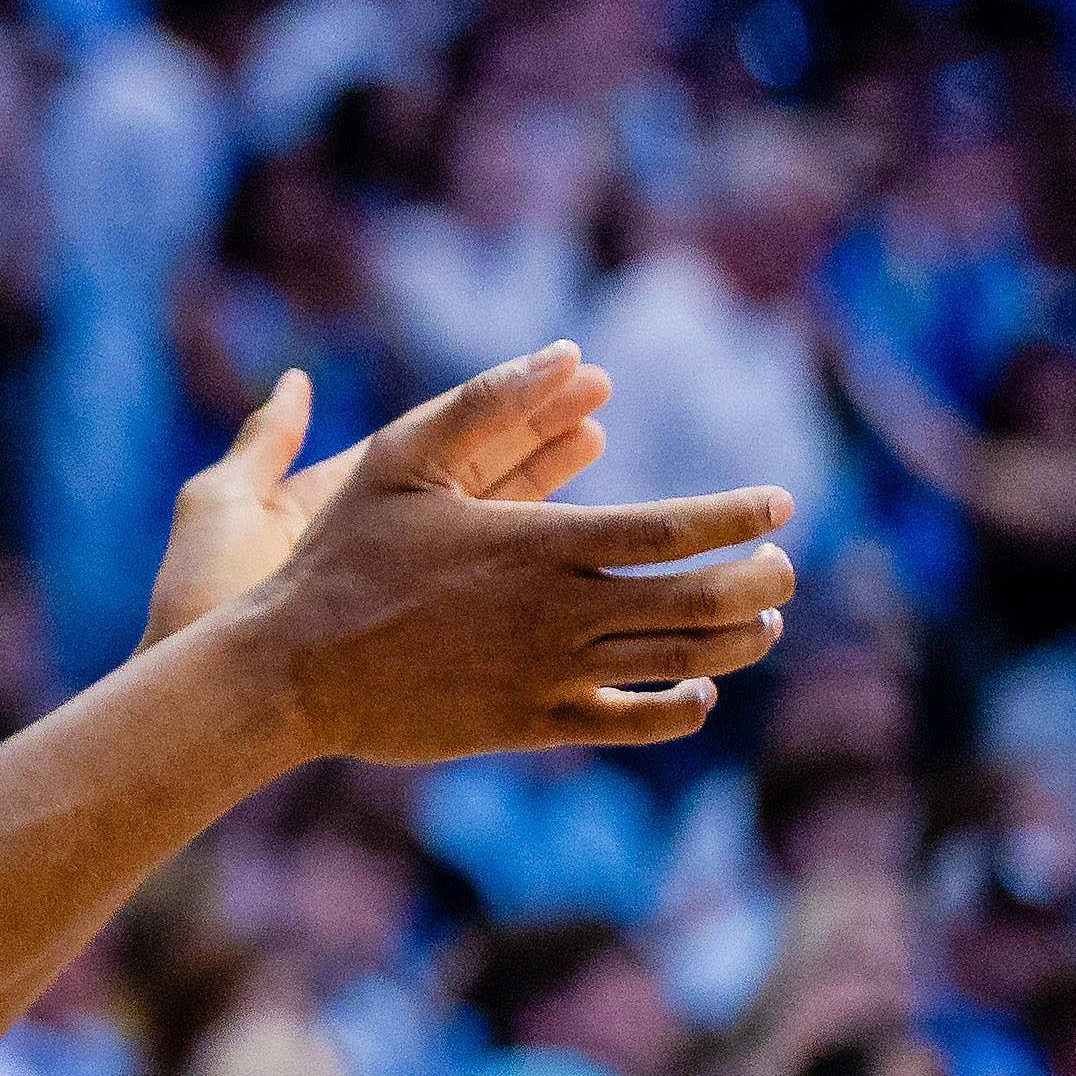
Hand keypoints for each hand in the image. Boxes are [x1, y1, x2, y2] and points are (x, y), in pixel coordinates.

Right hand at [225, 341, 796, 762]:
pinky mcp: (535, 724)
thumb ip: (483, 402)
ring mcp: (552, 674)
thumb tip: (567, 352)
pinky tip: (698, 689)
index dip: (740, 515)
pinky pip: (637, 722)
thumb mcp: (398, 459)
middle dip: (762, 579)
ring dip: (740, 638)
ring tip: (760, 619)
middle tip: (782, 566)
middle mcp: (560, 612)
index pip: (675, 529)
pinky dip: (685, 707)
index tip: (780, 503)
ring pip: (684, 661)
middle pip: (702, 599)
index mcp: (537, 544)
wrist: (293, 668)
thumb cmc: (342, 554)